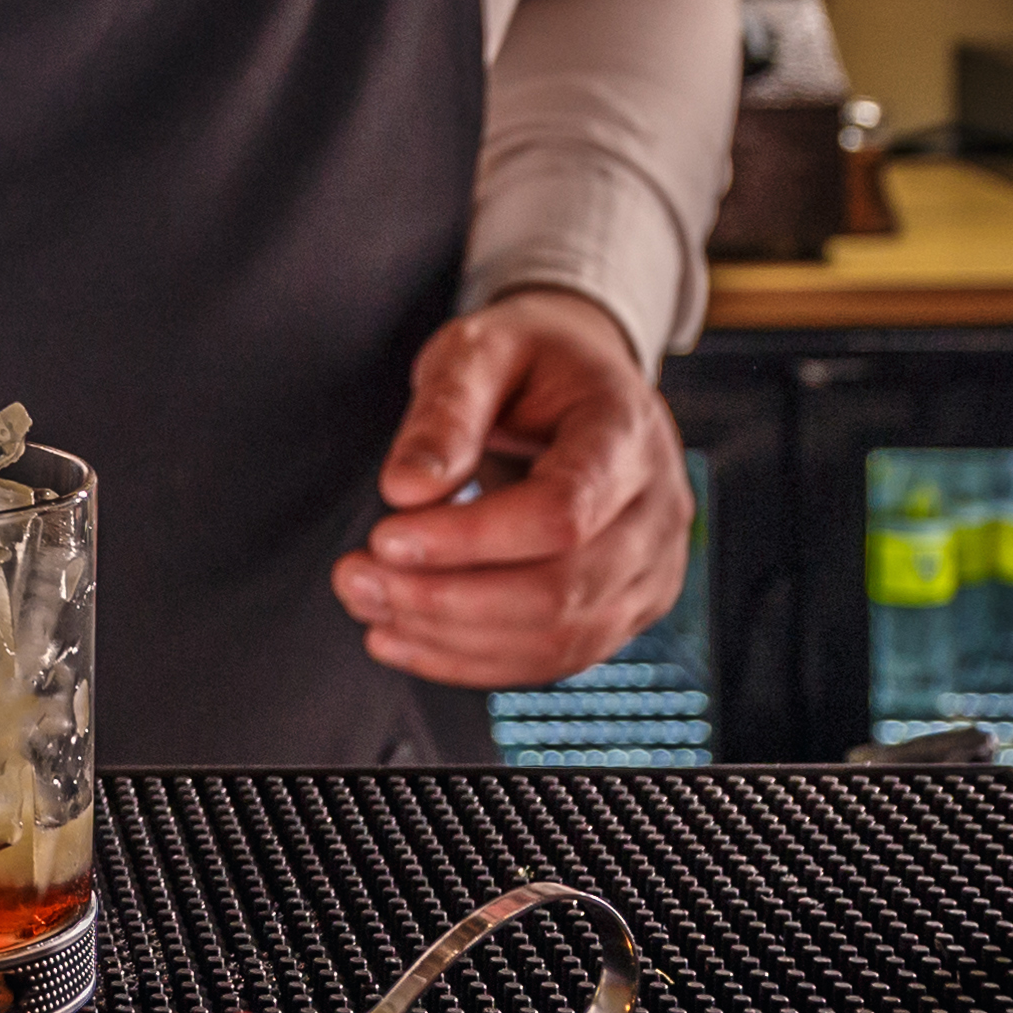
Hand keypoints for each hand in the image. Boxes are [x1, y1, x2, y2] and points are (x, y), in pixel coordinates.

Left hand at [328, 289, 690, 690]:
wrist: (583, 383)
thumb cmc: (529, 361)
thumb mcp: (478, 351)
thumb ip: (444, 411)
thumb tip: (405, 489)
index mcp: (626, 431)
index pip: (563, 512)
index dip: (469, 538)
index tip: (386, 535)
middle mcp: (657, 510)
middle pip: (560, 590)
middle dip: (445, 599)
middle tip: (355, 577)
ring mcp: (652, 569)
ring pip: (556, 639)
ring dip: (449, 637)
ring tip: (367, 603)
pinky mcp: (626, 609)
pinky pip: (553, 658)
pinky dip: (471, 660)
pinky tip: (402, 637)